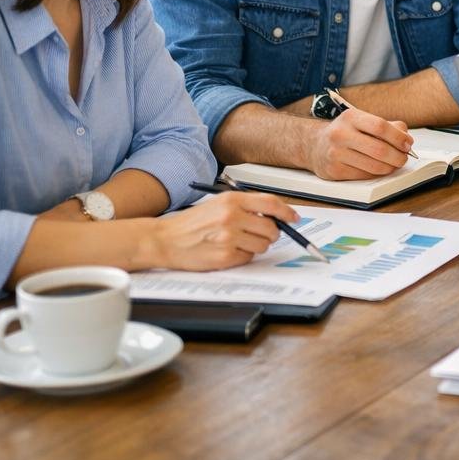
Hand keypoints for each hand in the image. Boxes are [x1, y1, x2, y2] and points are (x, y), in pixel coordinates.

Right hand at [147, 192, 297, 270]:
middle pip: (271, 228)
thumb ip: (245, 206)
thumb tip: (275, 215)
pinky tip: (226, 250)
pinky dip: (242, 257)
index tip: (294, 218)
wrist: (165, 239)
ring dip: (255, 246)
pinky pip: (248, 258)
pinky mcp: (225, 257)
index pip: (271, 203)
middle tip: (258, 234)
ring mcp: (229, 238)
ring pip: (262, 245)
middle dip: (270, 234)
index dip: (287, 212)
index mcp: (232, 200)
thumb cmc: (191, 223)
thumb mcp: (218, 204)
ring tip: (236, 242)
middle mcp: (232, 217)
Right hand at [306, 108, 412, 179]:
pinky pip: (364, 176)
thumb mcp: (362, 121)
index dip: (398, 137)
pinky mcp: (334, 171)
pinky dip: (376, 174)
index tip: (407, 144)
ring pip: (374, 166)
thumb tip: (406, 139)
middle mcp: (341, 134)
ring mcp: (336, 154)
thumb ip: (387, 126)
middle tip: (404, 158)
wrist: (315, 145)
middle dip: (398, 156)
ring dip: (390, 167)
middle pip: (379, 149)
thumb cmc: (346, 133)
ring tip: (393, 164)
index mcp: (350, 117)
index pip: (380, 126)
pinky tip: (378, 169)